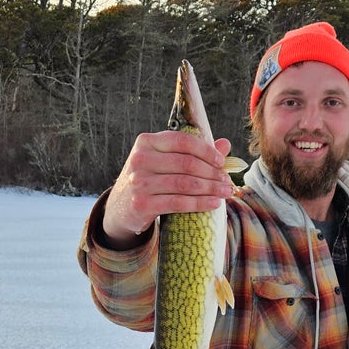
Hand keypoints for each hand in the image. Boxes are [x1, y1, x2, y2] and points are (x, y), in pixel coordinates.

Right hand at [98, 133, 235, 245]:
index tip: (221, 161)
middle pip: (186, 164)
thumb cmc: (150, 179)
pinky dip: (200, 203)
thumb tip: (225, 144)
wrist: (121, 207)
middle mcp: (140, 159)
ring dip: (210, 189)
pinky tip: (214, 204)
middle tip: (226, 181)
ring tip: (225, 192)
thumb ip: (192, 152)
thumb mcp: (164, 160)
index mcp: (147, 141)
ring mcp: (139, 182)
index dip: (206, 151)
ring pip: (185, 184)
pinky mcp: (142, 204)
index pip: (183, 141)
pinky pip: (178, 203)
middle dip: (212, 173)